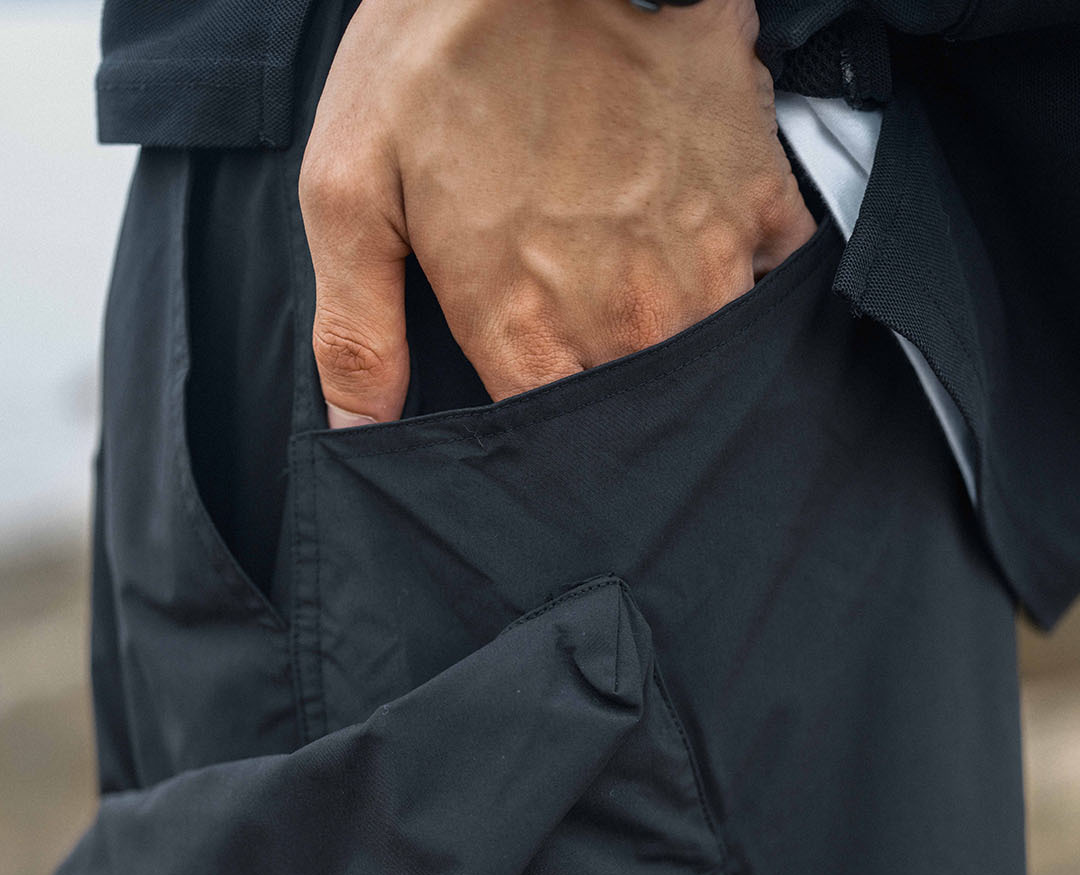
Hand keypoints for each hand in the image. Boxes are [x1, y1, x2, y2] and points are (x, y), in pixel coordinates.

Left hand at [299, 0, 814, 426]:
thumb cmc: (437, 52)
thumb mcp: (350, 189)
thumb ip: (356, 332)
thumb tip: (353, 440)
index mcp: (527, 329)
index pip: (554, 449)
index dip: (544, 459)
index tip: (538, 443)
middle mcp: (626, 315)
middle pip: (636, 420)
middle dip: (617, 423)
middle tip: (589, 373)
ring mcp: (705, 258)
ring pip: (709, 368)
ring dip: (681, 362)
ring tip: (644, 328)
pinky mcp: (758, 196)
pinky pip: (776, 283)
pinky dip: (749, 288)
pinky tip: (709, 263)